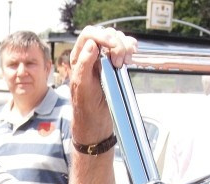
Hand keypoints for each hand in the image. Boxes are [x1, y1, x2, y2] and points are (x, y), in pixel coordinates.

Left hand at [68, 26, 136, 143]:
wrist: (96, 122)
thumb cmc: (86, 107)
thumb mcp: (82, 87)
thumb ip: (84, 65)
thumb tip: (92, 45)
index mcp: (78, 57)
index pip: (90, 34)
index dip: (102, 36)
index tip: (113, 47)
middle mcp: (91, 55)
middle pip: (106, 34)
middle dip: (116, 44)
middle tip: (118, 63)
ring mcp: (104, 59)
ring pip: (117, 39)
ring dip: (125, 47)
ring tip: (124, 63)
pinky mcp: (115, 65)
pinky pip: (125, 48)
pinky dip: (131, 48)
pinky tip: (131, 58)